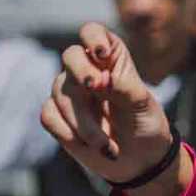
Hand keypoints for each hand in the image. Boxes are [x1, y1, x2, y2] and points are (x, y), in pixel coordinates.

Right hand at [40, 24, 188, 195]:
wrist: (141, 162)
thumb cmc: (146, 126)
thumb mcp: (143, 106)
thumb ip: (125, 87)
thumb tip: (101, 78)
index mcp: (112, 60)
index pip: (93, 33)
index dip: (93, 38)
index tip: (102, 54)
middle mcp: (88, 72)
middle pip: (70, 56)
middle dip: (81, 71)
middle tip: (97, 87)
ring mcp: (71, 94)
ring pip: (61, 93)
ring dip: (84, 121)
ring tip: (106, 144)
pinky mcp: (59, 117)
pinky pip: (49, 115)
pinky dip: (68, 132)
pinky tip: (88, 146)